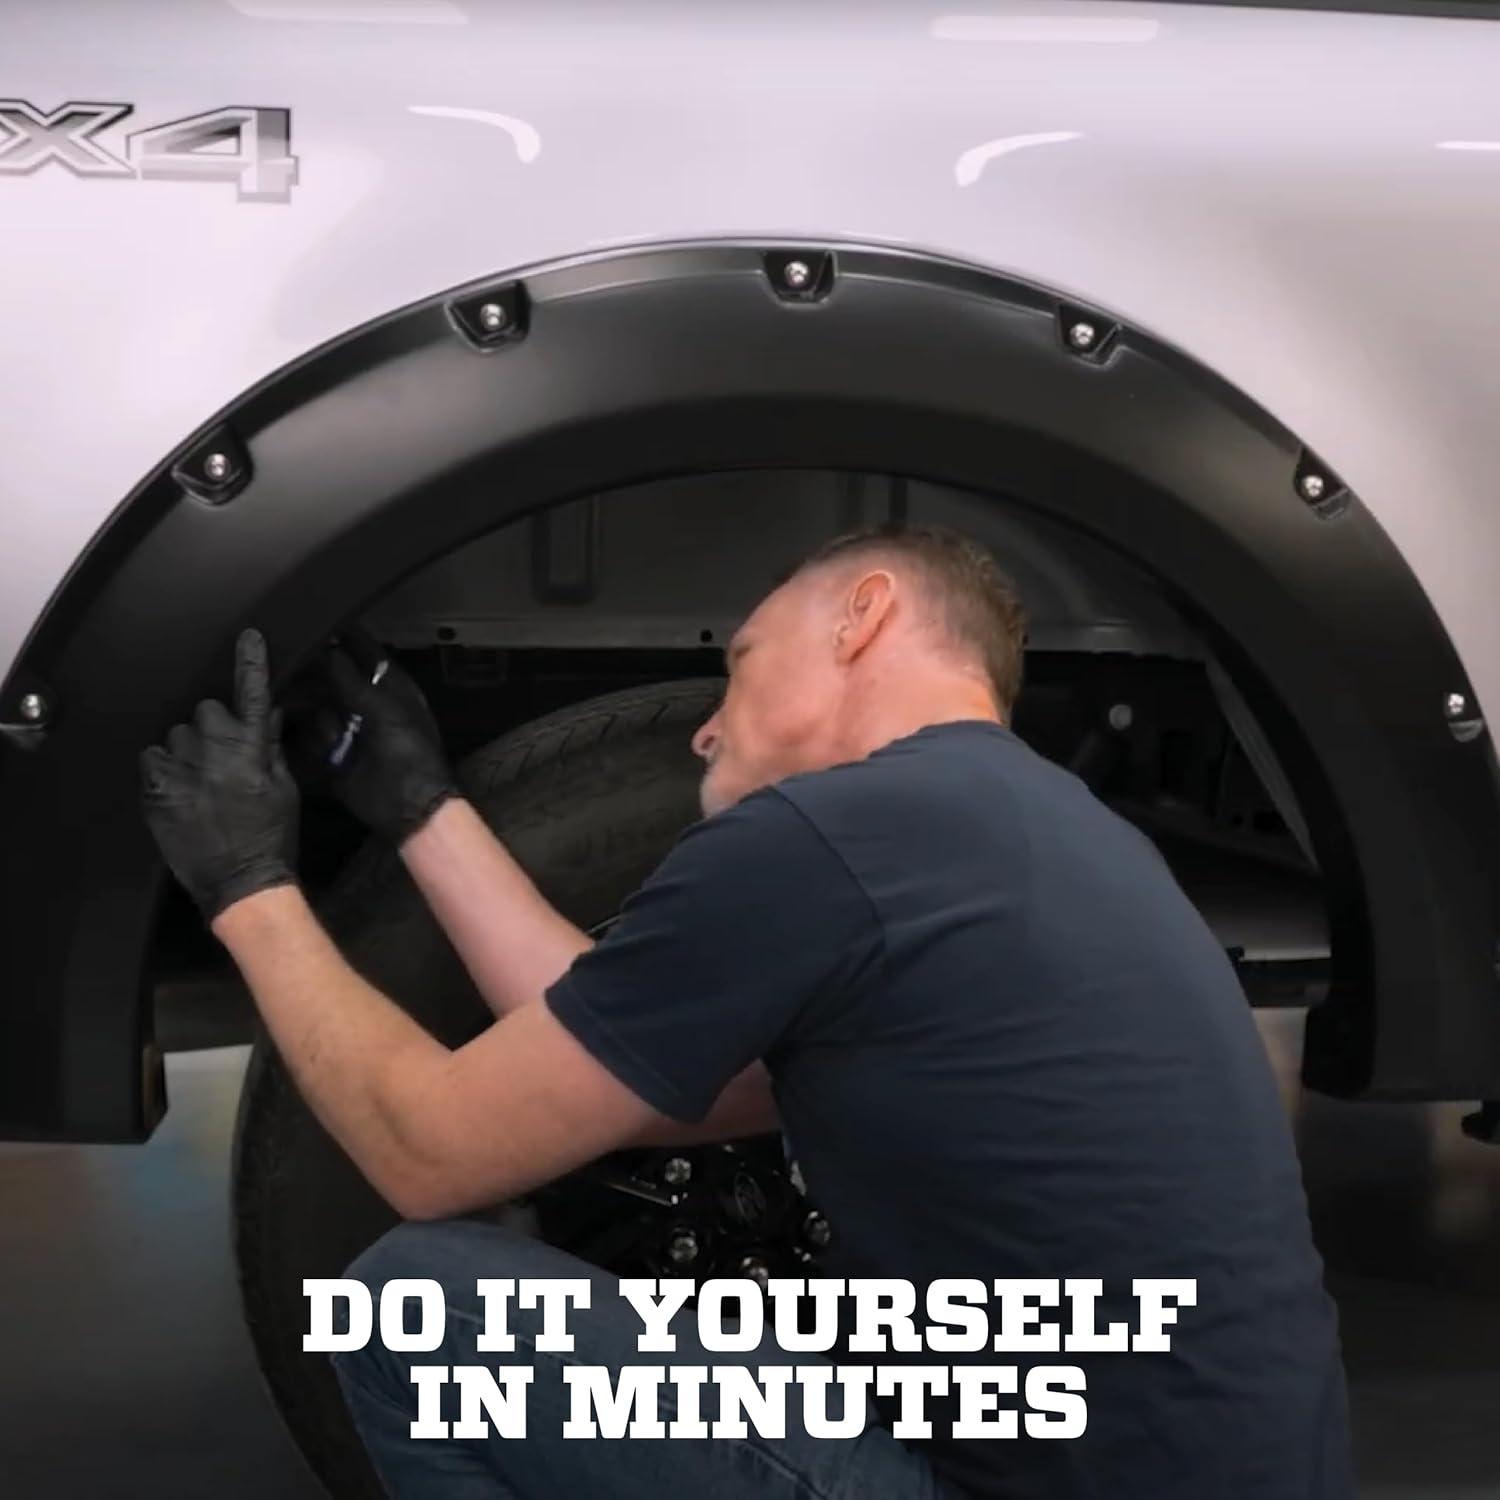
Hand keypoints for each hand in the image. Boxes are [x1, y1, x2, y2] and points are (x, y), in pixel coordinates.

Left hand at [141, 628, 299, 921]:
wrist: (241, 881)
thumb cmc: (272, 834)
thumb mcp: (284, 788)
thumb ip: (272, 747)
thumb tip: (268, 713)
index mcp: (254, 749)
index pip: (252, 694)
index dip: (250, 663)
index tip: (248, 637)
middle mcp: (216, 750)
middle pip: (204, 710)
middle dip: (213, 725)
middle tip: (221, 756)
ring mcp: (182, 768)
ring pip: (177, 733)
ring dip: (187, 748)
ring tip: (199, 778)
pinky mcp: (156, 788)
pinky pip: (152, 757)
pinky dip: (163, 766)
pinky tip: (178, 787)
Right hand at [322, 639, 456, 846]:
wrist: (409, 807)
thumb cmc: (409, 754)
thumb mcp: (384, 712)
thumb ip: (353, 681)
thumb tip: (329, 650)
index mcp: (389, 685)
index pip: (363, 649)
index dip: (341, 635)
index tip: (312, 622)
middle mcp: (365, 700)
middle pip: (331, 676)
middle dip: (315, 676)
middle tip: (291, 669)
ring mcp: (348, 725)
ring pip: (317, 704)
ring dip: (319, 716)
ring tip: (327, 731)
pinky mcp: (333, 751)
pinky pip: (312, 735)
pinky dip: (317, 741)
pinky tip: (329, 752)